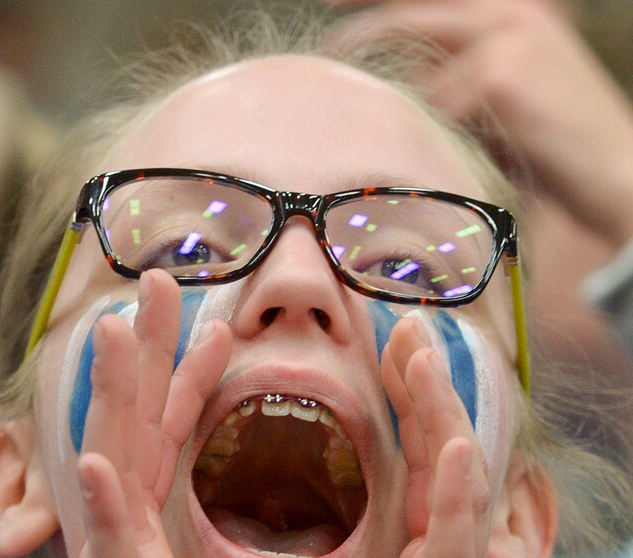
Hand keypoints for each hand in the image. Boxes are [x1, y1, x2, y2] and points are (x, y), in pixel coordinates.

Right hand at [0, 269, 231, 557]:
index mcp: (128, 549)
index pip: (151, 448)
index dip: (174, 385)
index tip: (204, 328)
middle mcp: (116, 551)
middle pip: (129, 435)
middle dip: (145, 356)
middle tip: (161, 279)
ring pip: (113, 474)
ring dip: (116, 400)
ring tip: (121, 327)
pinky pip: (112, 557)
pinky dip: (102, 508)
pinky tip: (99, 457)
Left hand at [301, 317, 529, 557]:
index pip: (431, 482)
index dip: (420, 417)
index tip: (394, 362)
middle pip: (450, 467)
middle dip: (431, 393)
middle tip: (408, 326)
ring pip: (458, 489)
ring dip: (444, 416)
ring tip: (419, 347)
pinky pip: (453, 550)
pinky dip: (461, 494)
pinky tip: (457, 442)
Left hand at [324, 0, 632, 246]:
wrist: (616, 173)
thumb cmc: (559, 151)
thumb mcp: (506, 102)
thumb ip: (459, 84)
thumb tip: (400, 96)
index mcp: (509, 10)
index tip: (328, 1)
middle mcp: (507, 11)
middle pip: (406, 12)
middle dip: (359, 35)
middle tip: (322, 58)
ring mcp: (505, 35)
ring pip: (419, 71)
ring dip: (398, 108)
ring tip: (376, 135)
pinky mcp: (502, 74)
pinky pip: (438, 107)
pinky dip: (432, 136)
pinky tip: (436, 158)